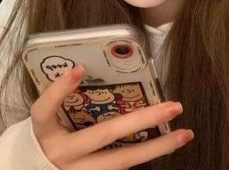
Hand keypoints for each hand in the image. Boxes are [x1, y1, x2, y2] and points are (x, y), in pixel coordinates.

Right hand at [30, 66, 193, 169]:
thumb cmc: (47, 140)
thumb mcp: (48, 120)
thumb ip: (62, 100)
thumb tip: (87, 69)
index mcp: (44, 132)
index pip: (45, 109)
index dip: (60, 90)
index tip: (80, 69)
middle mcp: (62, 154)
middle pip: (103, 135)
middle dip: (141, 119)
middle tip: (174, 106)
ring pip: (121, 161)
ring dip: (156, 147)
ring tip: (184, 134)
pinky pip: (122, 168)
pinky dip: (146, 156)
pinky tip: (166, 144)